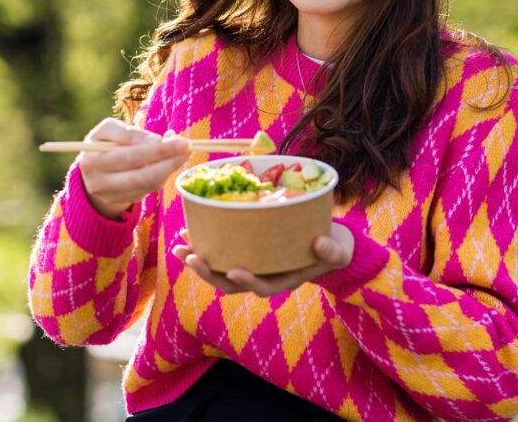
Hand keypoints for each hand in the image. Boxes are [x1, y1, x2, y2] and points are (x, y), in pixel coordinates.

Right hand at [79, 118, 189, 219]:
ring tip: (183, 153)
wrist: (93, 171)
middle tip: (187, 146)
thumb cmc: (106, 143)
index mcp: (92, 159)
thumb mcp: (110, 130)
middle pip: (141, 172)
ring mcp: (111, 195)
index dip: (155, 147)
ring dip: (170, 167)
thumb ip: (132, 133)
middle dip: (167, 157)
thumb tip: (161, 140)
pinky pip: (148, 189)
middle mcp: (98, 181)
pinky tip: (169, 163)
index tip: (176, 138)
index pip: (129, 153)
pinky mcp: (122, 201)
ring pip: (147, 182)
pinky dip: (162, 175)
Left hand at [171, 222, 354, 296]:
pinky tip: (190, 231)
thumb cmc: (332, 249)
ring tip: (180, 245)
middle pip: (231, 282)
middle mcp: (263, 277)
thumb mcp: (336, 250)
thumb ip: (331, 250)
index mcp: (283, 280)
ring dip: (198, 259)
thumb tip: (321, 243)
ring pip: (220, 270)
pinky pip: (221, 254)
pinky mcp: (245, 254)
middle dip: (209, 272)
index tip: (235, 272)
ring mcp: (252, 266)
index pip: (262, 286)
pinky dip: (204, 245)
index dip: (247, 282)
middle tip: (192, 258)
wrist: (326, 246)